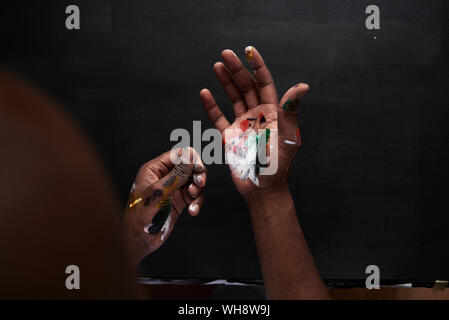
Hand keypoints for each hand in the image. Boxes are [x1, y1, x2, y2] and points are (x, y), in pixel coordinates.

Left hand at [123, 147, 205, 265]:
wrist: (139, 240)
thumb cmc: (140, 217)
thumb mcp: (159, 193)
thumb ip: (177, 175)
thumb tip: (190, 158)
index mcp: (155, 169)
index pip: (178, 155)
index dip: (191, 159)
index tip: (199, 169)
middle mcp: (165, 177)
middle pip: (189, 166)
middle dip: (197, 175)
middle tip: (199, 184)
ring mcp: (172, 189)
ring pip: (194, 181)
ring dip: (198, 190)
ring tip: (193, 198)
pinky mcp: (179, 201)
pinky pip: (194, 196)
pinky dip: (197, 202)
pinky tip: (193, 210)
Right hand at [200, 46, 308, 196]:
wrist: (263, 188)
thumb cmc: (278, 164)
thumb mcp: (287, 135)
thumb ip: (290, 109)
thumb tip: (303, 85)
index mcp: (273, 112)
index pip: (265, 83)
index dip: (257, 66)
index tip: (249, 51)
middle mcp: (258, 114)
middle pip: (246, 86)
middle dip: (237, 69)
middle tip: (225, 54)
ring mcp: (243, 124)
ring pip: (233, 97)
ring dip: (225, 82)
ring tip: (217, 66)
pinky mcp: (230, 136)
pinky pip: (219, 118)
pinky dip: (211, 106)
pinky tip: (205, 93)